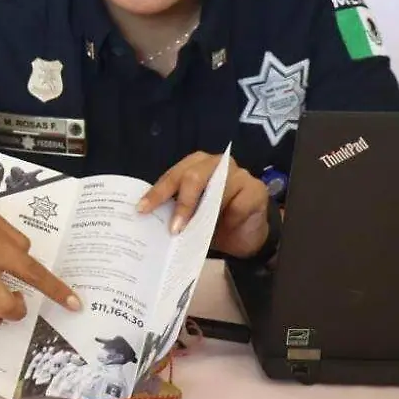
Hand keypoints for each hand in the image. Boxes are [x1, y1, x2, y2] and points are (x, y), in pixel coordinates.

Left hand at [136, 152, 268, 257]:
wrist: (245, 235)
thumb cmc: (213, 221)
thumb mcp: (192, 216)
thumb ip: (176, 211)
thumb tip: (152, 221)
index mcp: (195, 165)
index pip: (173, 176)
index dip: (157, 193)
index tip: (142, 209)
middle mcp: (216, 164)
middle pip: (194, 176)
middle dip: (182, 203)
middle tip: (174, 228)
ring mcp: (239, 174)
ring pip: (218, 188)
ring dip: (206, 213)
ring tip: (197, 232)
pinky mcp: (256, 189)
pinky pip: (239, 205)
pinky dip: (231, 219)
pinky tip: (227, 228)